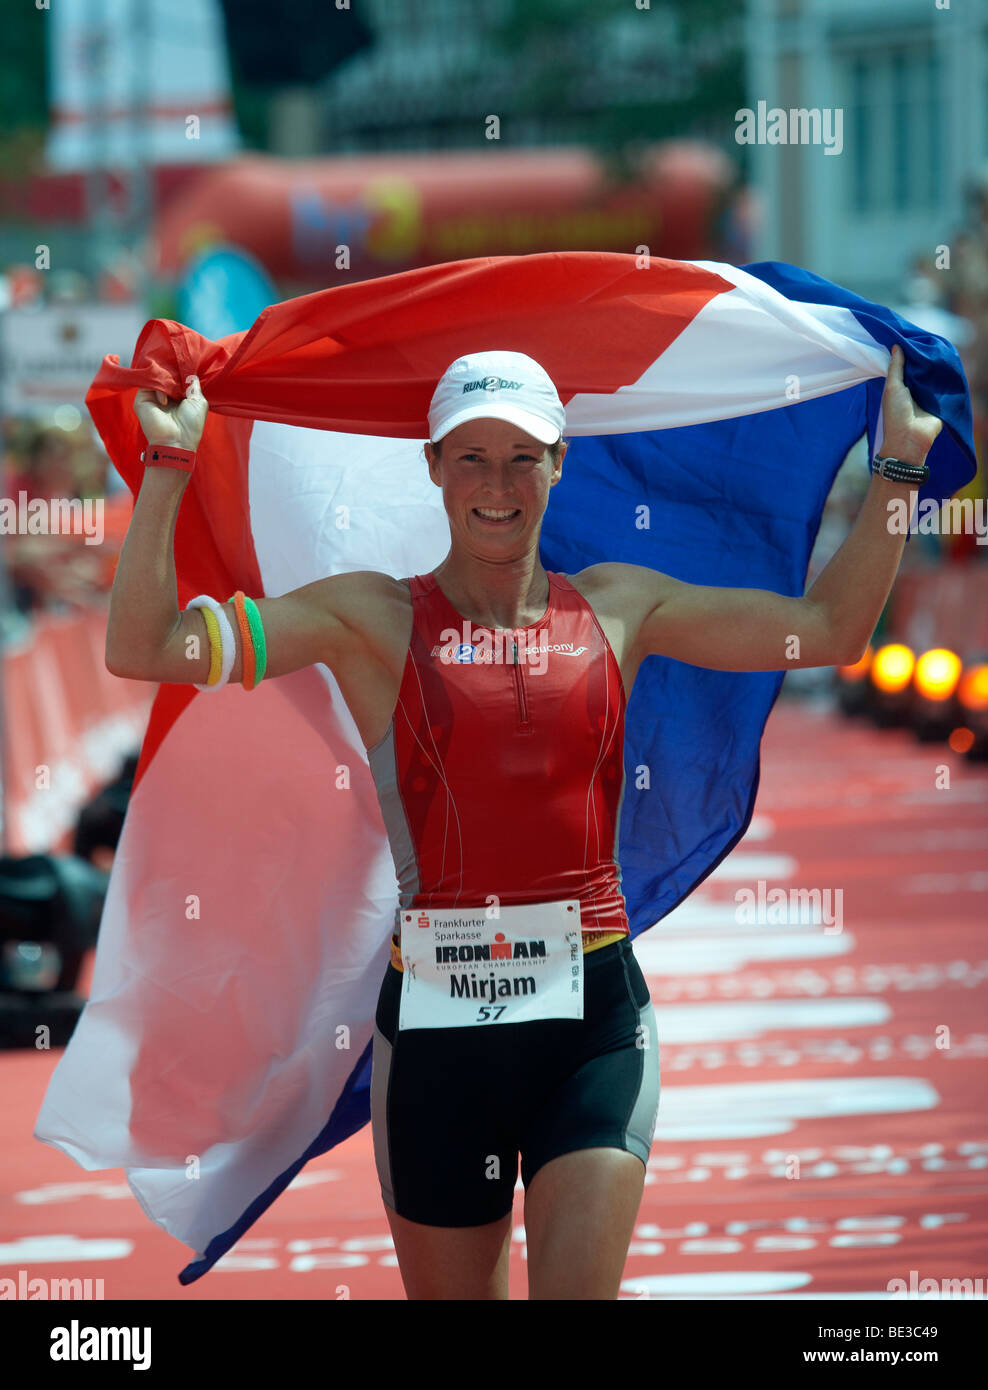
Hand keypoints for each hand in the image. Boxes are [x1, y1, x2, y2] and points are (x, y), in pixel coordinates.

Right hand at [134, 375, 208, 450]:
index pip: (176, 377)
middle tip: (181, 376)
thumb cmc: (190, 426)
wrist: (177, 442)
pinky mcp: (141, 399)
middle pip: (165, 374)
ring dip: (167, 379)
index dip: (181, 371)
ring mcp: (152, 397)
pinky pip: (148, 382)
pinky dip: (158, 387)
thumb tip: (190, 373)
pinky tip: (165, 401)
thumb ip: (194, 386)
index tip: (187, 367)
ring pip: (157, 376)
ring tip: (174, 392)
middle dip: (174, 372)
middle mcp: (164, 396)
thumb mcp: (198, 402)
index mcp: (177, 397)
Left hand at [879, 345, 941, 461]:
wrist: (910, 438)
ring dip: (935, 366)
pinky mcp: (940, 401)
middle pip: (919, 369)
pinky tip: (948, 363)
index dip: (908, 353)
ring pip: (932, 375)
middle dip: (923, 357)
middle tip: (929, 339)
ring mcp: (927, 395)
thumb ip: (895, 368)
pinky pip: (944, 385)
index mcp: (898, 386)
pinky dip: (945, 376)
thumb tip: (896, 346)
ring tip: (939, 348)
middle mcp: (913, 389)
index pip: (904, 365)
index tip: (912, 336)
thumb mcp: (892, 387)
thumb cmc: (896, 414)